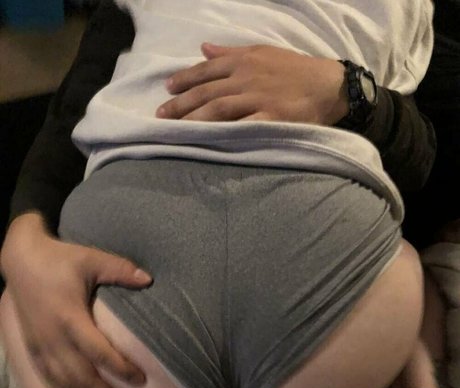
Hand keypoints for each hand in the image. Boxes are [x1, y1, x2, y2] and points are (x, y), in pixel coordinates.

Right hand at [1, 214, 152, 387]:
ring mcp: (40, 344)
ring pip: (63, 382)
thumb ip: (120, 270)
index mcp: (69, 317)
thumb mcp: (92, 259)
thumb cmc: (59, 259)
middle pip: (80, 376)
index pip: (98, 352)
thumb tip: (149, 279)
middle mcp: (53, 337)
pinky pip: (49, 377)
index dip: (120, 369)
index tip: (141, 379)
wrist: (20, 259)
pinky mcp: (32, 347)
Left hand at [156, 43, 348, 124]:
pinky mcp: (270, 118)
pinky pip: (243, 126)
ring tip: (175, 129)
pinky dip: (225, 132)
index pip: (206, 70)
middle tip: (161, 115)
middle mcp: (246, 79)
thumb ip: (231, 53)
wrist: (328, 85)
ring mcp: (258, 99)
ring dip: (194, 119)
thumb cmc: (294, 69)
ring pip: (218, 108)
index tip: (167, 88)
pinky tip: (209, 139)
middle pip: (207, 91)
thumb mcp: (262, 52)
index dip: (185, 79)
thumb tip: (204, 49)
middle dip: (181, 103)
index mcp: (243, 62)